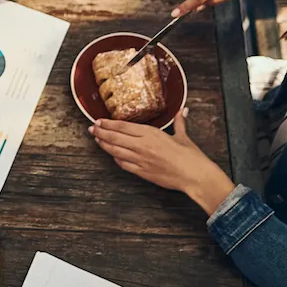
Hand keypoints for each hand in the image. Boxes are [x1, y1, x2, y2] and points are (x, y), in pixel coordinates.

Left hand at [91, 111, 235, 213]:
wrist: (195, 176)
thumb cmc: (190, 156)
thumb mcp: (183, 136)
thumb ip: (179, 122)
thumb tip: (182, 110)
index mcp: (151, 134)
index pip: (123, 126)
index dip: (108, 123)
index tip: (99, 121)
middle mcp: (142, 146)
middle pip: (115, 137)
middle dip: (101, 132)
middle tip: (92, 129)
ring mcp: (141, 160)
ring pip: (116, 151)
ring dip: (105, 145)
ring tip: (98, 140)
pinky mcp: (142, 172)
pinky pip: (124, 165)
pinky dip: (116, 159)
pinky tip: (113, 155)